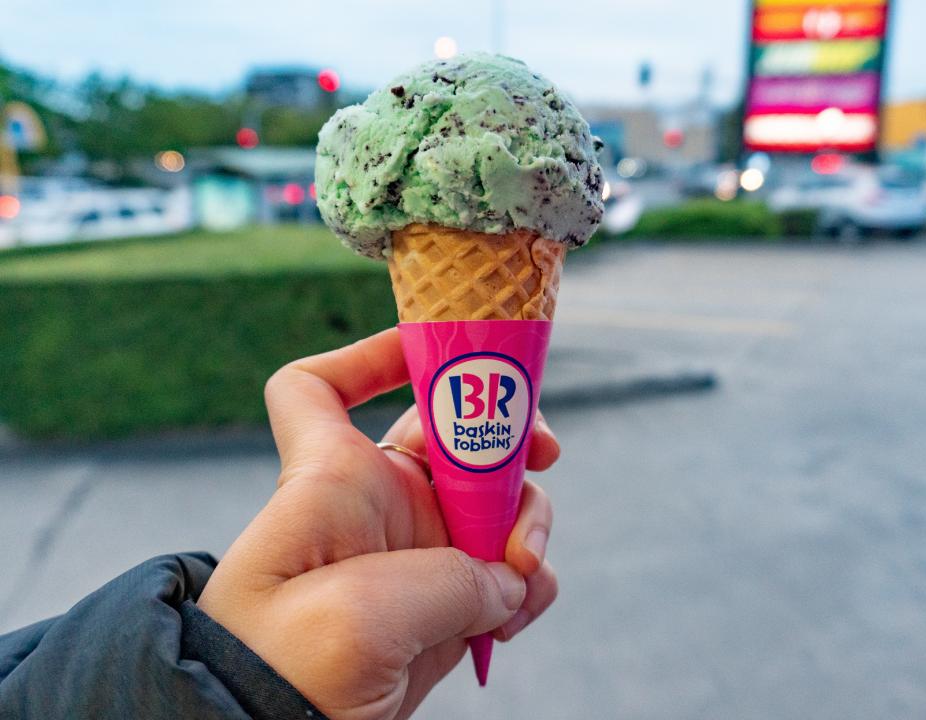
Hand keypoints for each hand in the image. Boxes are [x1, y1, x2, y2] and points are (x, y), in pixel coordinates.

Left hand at [197, 329, 559, 719]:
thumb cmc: (286, 668)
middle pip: (454, 433)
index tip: (431, 349)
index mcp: (333, 478)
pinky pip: (506, 571)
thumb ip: (455, 580)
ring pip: (495, 501)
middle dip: (507, 437)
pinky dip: (529, 585)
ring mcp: (417, 552)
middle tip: (543, 455)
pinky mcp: (444, 604)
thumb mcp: (368, 614)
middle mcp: (376, 503)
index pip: (318, 388)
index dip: (366, 354)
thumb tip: (508, 580)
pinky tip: (519, 612)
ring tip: (523, 573)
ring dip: (529, 524)